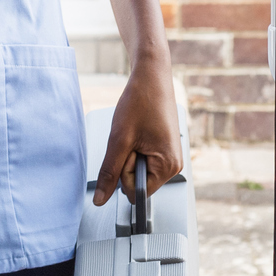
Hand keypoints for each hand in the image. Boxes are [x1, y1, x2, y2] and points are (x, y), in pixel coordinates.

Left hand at [94, 57, 184, 204]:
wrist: (151, 76)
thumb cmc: (141, 101)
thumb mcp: (119, 139)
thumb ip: (109, 172)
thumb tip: (100, 199)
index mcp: (169, 167)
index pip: (137, 191)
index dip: (124, 172)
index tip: (128, 148)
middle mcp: (175, 165)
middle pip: (138, 181)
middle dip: (127, 161)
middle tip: (131, 136)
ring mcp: (170, 157)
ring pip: (138, 169)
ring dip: (130, 153)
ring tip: (135, 131)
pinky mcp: (165, 149)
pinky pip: (143, 158)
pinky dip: (134, 147)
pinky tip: (139, 130)